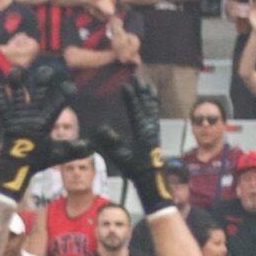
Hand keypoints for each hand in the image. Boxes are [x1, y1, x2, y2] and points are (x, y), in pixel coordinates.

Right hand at [87, 76, 178, 211]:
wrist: (150, 177)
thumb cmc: (134, 168)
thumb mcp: (120, 157)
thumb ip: (111, 143)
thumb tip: (101, 128)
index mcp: (142, 133)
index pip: (136, 111)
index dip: (131, 98)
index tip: (126, 85)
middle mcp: (150, 128)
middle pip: (146, 106)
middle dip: (141, 92)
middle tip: (137, 78)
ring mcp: (154, 129)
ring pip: (152, 108)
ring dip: (148, 96)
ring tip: (146, 84)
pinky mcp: (155, 132)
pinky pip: (155, 114)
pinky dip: (154, 104)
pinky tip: (152, 98)